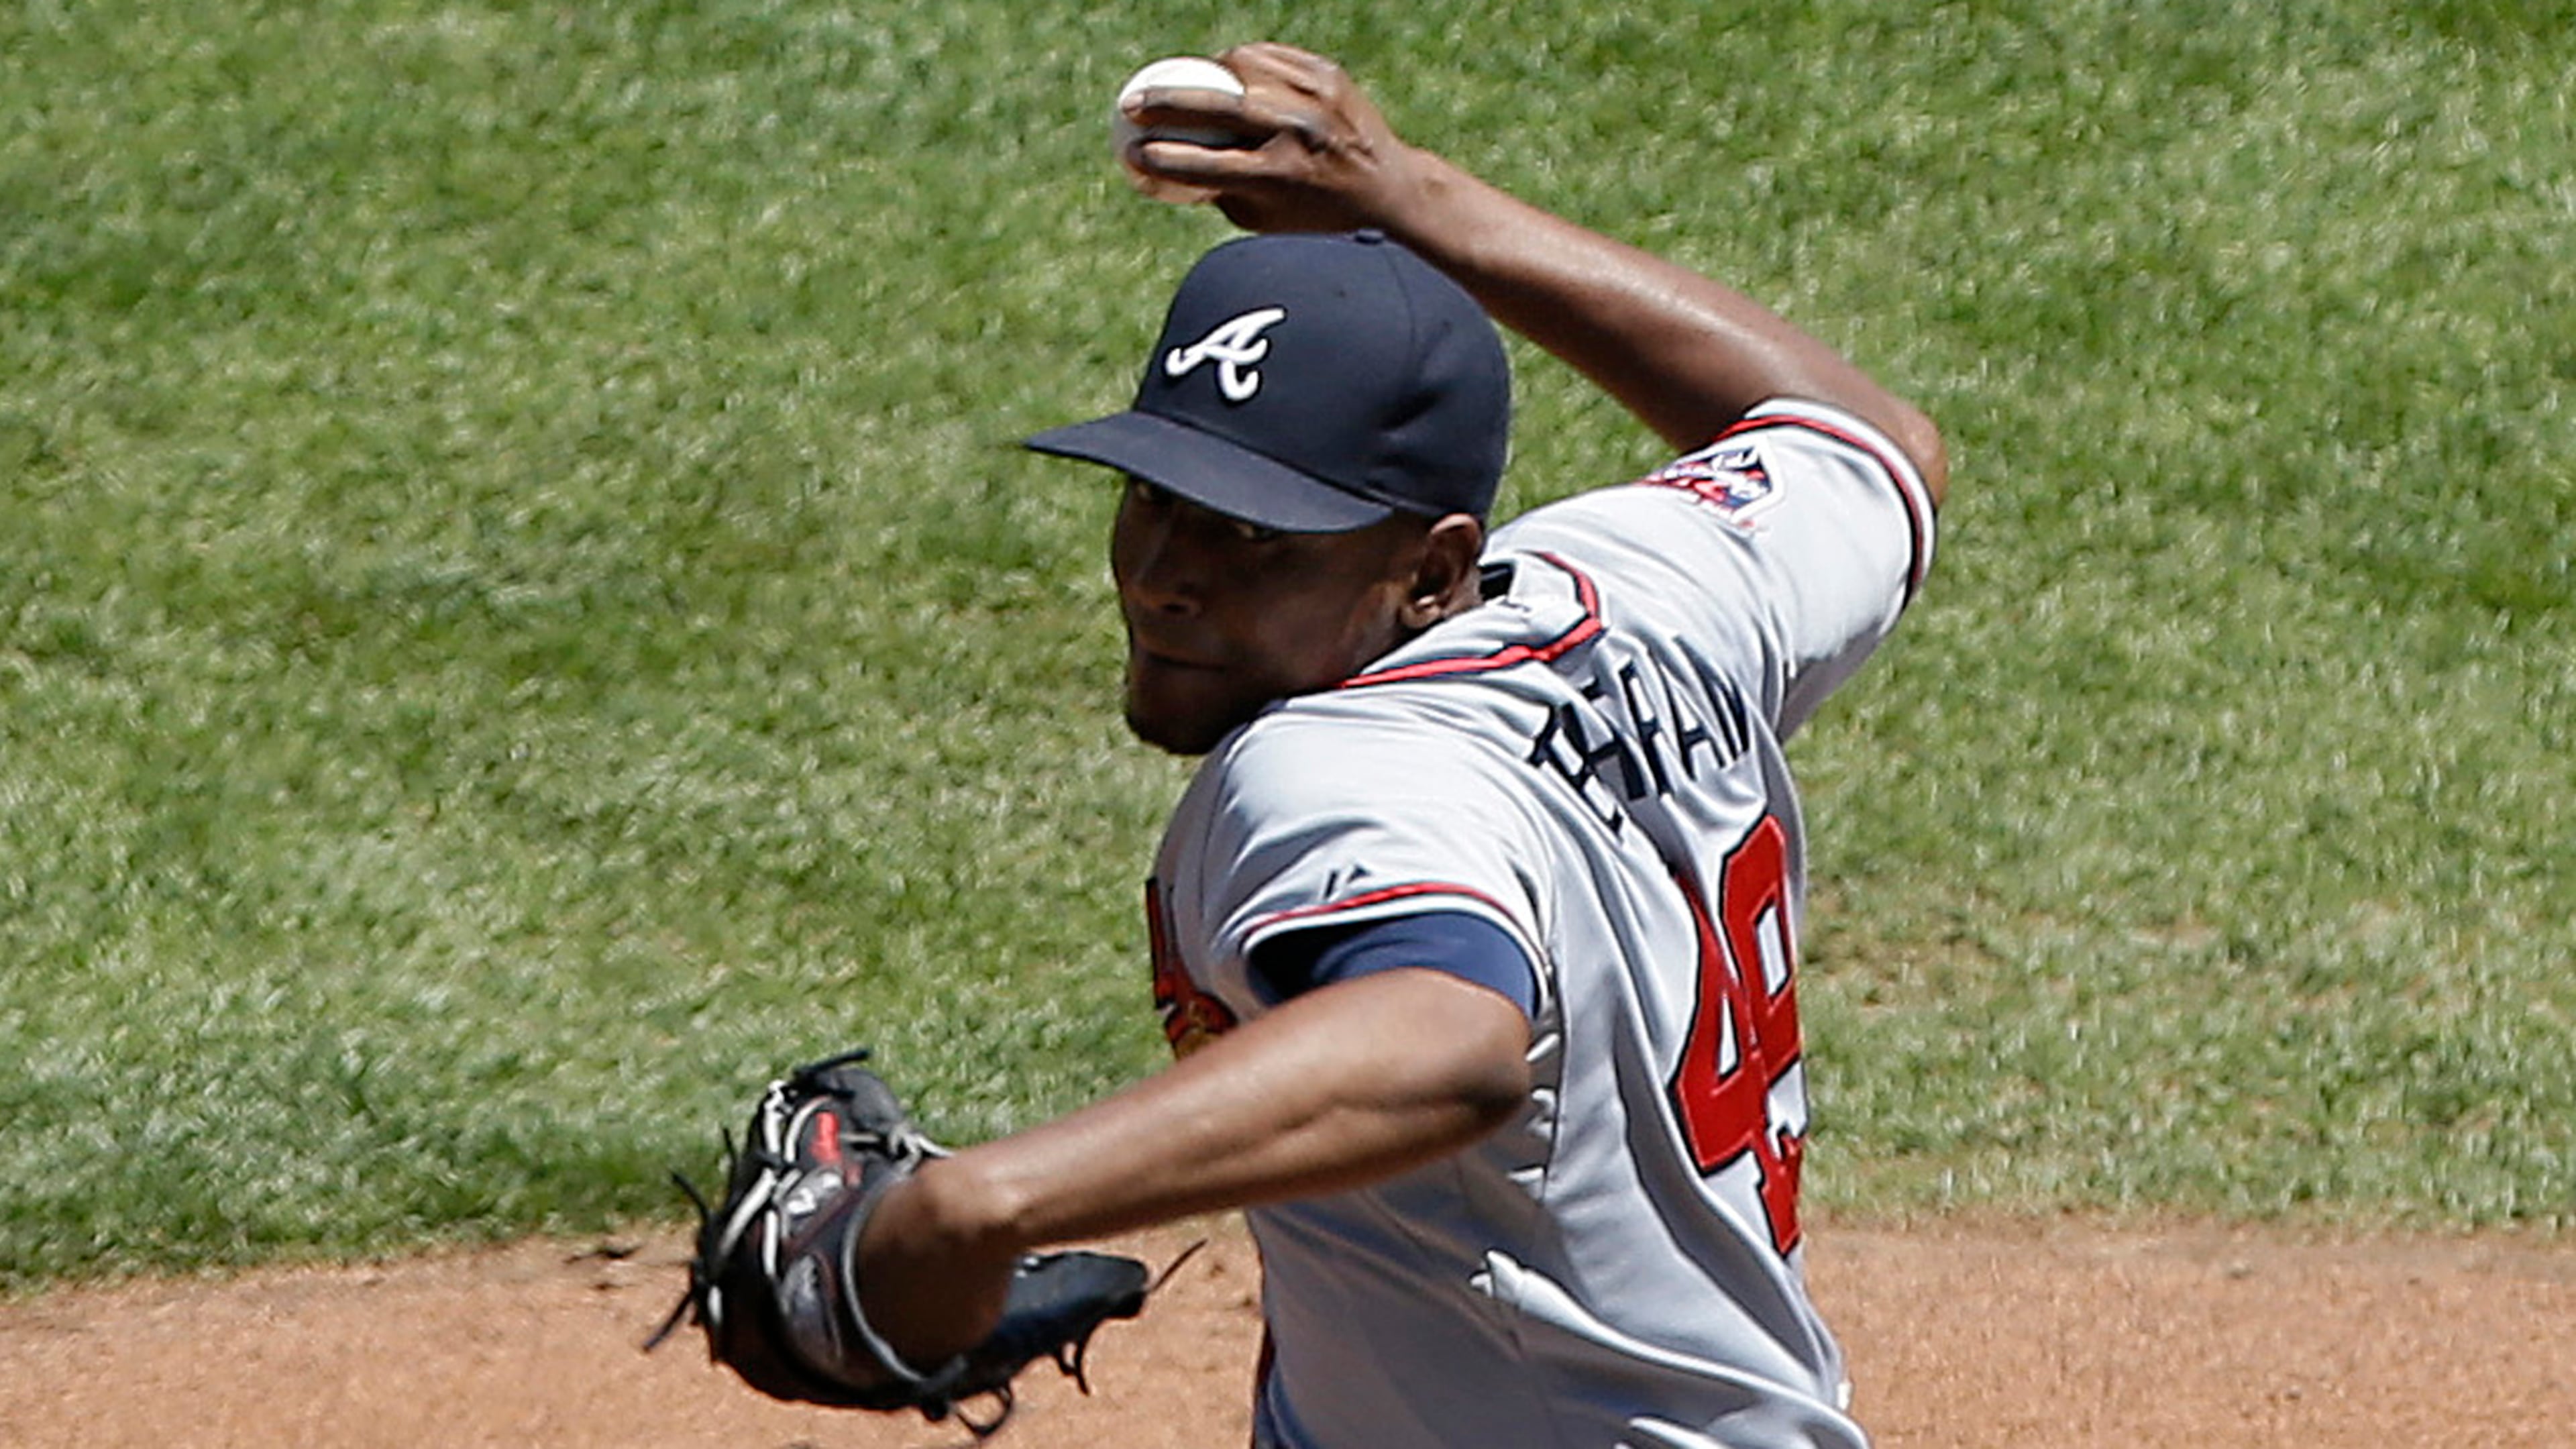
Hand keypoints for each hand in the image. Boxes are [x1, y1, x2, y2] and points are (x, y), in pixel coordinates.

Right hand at [1122, 43, 1427, 234]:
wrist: (1386, 182)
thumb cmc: (1313, 208)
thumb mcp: (1262, 218)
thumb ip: (1216, 192)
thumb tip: (1166, 168)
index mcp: (1277, 177)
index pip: (1202, 165)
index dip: (1159, 159)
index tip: (1131, 153)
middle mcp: (1294, 133)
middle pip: (1212, 107)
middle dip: (1161, 103)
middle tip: (1132, 105)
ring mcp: (1312, 97)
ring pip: (1241, 67)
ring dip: (1209, 73)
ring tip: (1191, 82)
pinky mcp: (1325, 73)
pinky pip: (1270, 56)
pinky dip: (1244, 63)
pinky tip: (1227, 70)